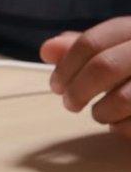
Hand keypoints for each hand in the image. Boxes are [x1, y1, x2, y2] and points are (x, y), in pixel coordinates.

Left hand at [41, 17, 130, 136]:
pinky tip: (123, 123)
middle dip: (78, 90)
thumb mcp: (120, 51)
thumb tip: (47, 49)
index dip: (66, 66)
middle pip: (104, 67)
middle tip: (70, 104)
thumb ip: (88, 51)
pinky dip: (122, 128)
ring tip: (102, 114)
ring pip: (123, 98)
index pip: (93, 42)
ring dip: (102, 113)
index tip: (55, 86)